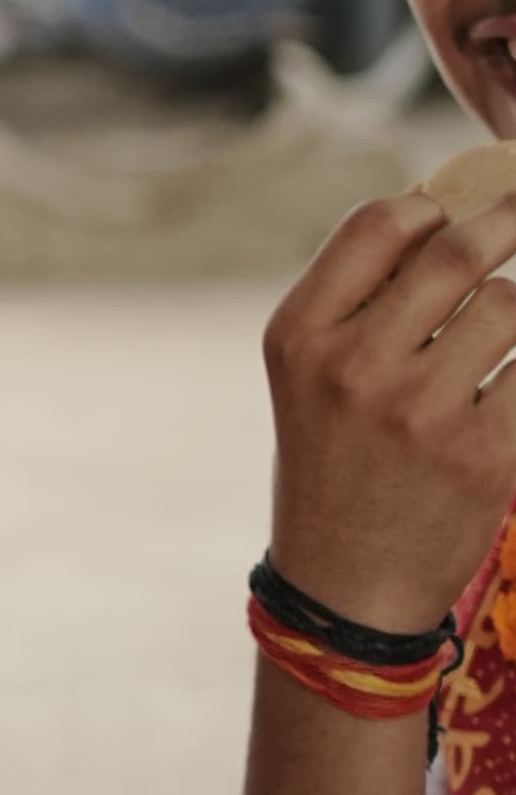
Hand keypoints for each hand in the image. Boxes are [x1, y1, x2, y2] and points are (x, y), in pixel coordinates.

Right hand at [262, 189, 515, 637]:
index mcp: (299, 335)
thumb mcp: (312, 374)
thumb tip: (452, 207)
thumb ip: (363, 296)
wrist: (347, 587)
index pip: (380, 223)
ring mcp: (422, 413)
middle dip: (506, 218)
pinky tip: (499, 389)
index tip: (456, 211)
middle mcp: (354, 367)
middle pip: (457, 252)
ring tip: (490, 341)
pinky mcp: (485, 456)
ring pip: (508, 307)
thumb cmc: (335, 461)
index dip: (430, 207)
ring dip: (511, 311)